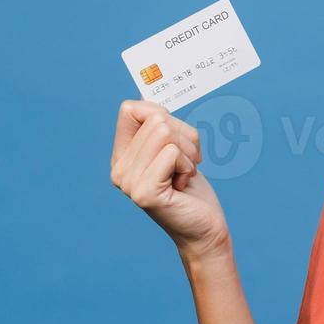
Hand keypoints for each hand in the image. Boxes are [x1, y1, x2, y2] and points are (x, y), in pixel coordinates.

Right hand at [109, 100, 229, 259]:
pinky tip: (183, 186)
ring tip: (184, 175)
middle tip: (185, 165)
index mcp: (122, 156)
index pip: (131, 109)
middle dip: (184, 138)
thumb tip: (147, 94)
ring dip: (187, 154)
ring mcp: (129, 182)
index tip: (173, 141)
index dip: (161, 115)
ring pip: (165, 134)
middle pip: (156, 119)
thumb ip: (159, 125)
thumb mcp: (175, 148)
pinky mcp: (145, 193)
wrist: (204, 228)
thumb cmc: (191, 188)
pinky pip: (171, 153)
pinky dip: (188, 166)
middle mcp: (119, 169)